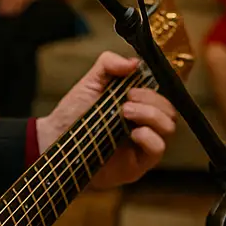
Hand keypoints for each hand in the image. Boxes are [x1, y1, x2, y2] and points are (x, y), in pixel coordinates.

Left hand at [36, 51, 176, 188]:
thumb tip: (134, 62)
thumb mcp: (90, 82)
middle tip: (127, 100)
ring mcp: (144, 143)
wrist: (55, 140)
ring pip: (169, 127)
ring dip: (151, 115)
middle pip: (170, 109)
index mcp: (138, 103)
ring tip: (124, 112)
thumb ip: (109, 64)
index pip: (162, 93)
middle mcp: (145, 123)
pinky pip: (158, 149)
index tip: (133, 86)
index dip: (155, 87)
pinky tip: (133, 133)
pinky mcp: (139, 163)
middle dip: (151, 100)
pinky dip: (150, 137)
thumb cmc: (74, 113)